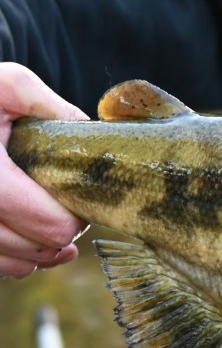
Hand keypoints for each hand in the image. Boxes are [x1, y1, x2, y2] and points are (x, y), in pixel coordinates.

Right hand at [0, 63, 88, 278]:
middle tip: (76, 214)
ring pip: (9, 262)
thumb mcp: (8, 85)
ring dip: (38, 252)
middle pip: (30, 245)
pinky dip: (14, 260)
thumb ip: (48, 105)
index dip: (70, 218)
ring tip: (62, 234)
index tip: (83, 202)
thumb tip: (89, 131)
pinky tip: (35, 244)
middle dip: (59, 233)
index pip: (41, 218)